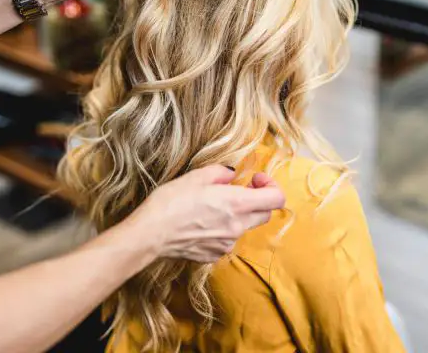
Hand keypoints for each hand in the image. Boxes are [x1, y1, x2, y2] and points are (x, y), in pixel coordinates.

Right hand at [131, 166, 285, 262]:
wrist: (150, 234)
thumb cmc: (171, 202)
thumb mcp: (196, 176)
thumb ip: (222, 172)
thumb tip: (232, 174)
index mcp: (237, 204)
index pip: (276, 199)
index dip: (271, 186)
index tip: (255, 179)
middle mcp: (238, 227)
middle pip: (264, 215)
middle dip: (257, 201)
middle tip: (238, 191)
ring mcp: (227, 244)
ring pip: (244, 228)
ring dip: (236, 216)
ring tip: (211, 208)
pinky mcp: (215, 255)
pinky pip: (227, 240)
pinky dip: (221, 230)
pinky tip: (201, 224)